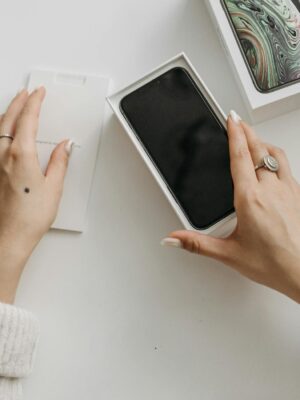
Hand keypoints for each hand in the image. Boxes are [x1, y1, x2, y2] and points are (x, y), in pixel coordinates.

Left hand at [0, 88, 71, 303]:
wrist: (10, 236)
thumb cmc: (30, 216)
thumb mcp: (54, 187)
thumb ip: (59, 162)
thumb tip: (64, 146)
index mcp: (21, 155)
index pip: (28, 119)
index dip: (34, 102)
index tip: (39, 93)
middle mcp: (3, 155)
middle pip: (8, 119)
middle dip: (19, 102)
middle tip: (27, 93)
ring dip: (6, 112)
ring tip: (14, 105)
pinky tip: (1, 131)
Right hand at [162, 111, 299, 302]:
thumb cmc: (273, 263)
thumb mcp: (228, 253)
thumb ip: (196, 244)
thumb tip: (174, 238)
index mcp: (250, 199)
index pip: (240, 157)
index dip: (235, 134)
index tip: (231, 119)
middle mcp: (271, 190)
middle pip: (258, 149)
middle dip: (247, 131)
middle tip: (238, 120)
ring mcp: (288, 190)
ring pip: (275, 155)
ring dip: (262, 142)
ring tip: (254, 137)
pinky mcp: (298, 196)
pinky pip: (286, 166)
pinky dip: (276, 156)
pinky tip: (272, 163)